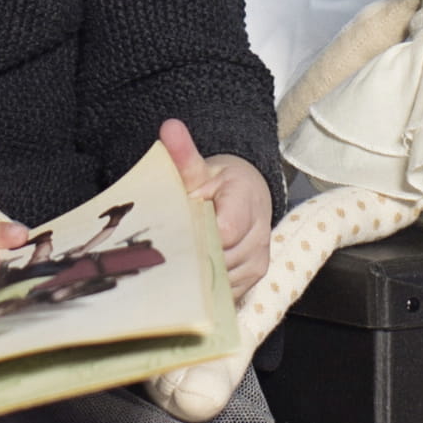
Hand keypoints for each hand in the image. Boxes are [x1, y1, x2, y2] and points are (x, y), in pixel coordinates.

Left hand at [160, 118, 273, 299]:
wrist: (247, 195)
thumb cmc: (220, 183)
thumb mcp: (200, 168)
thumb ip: (184, 155)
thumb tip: (169, 128)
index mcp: (245, 201)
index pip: (223, 232)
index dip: (195, 238)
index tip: (170, 236)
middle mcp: (259, 235)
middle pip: (219, 261)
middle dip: (191, 259)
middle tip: (164, 255)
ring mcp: (258, 260)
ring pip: (221, 281)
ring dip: (198, 278)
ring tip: (176, 266)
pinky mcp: (254, 279)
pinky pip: (227, 294)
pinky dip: (207, 289)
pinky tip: (189, 281)